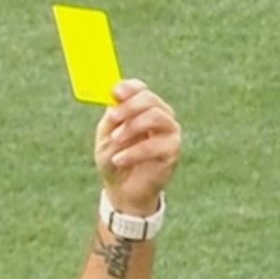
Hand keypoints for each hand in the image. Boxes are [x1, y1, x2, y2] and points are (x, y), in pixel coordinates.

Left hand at [95, 79, 181, 215]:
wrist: (123, 190)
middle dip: (129, 106)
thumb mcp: (106, 137)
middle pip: (150, 100)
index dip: (129, 88)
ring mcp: (169, 132)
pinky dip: (134, 151)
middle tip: (113, 117)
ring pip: (157, 116)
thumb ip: (111, 118)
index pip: (141, 89)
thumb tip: (113, 99)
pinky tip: (119, 159)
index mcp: (142, 109)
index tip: (115, 92)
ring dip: (132, 126)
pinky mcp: (173, 151)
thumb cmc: (115, 160)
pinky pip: (157, 145)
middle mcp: (160, 116)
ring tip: (115, 140)